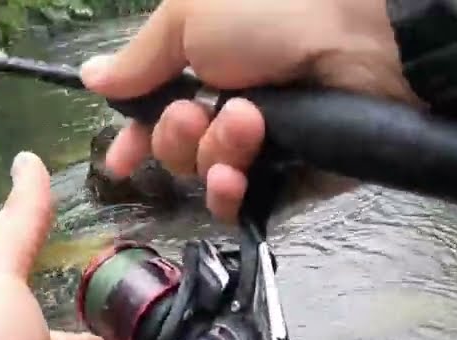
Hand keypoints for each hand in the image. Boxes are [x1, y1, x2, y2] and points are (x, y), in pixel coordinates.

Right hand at [79, 0, 418, 222]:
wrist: (364, 38)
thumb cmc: (275, 8)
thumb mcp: (189, 14)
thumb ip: (140, 57)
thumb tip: (92, 76)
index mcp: (207, 62)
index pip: (157, 110)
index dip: (134, 137)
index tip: (118, 158)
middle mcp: (233, 105)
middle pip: (175, 149)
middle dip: (176, 136)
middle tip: (198, 112)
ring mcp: (265, 146)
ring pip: (205, 176)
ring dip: (212, 153)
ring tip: (246, 125)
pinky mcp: (295, 179)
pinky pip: (242, 204)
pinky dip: (232, 192)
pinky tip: (241, 172)